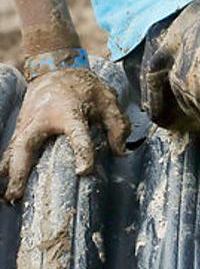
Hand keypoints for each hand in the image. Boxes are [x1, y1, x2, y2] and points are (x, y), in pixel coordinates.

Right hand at [1, 66, 129, 200]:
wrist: (55, 71)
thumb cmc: (84, 88)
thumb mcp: (107, 99)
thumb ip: (117, 124)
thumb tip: (120, 152)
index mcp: (69, 111)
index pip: (77, 134)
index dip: (83, 152)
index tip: (84, 171)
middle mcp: (42, 119)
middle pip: (27, 145)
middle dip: (20, 170)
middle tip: (17, 195)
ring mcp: (28, 124)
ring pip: (14, 150)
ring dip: (10, 172)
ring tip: (8, 197)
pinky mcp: (21, 128)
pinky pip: (11, 149)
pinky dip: (6, 165)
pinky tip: (3, 181)